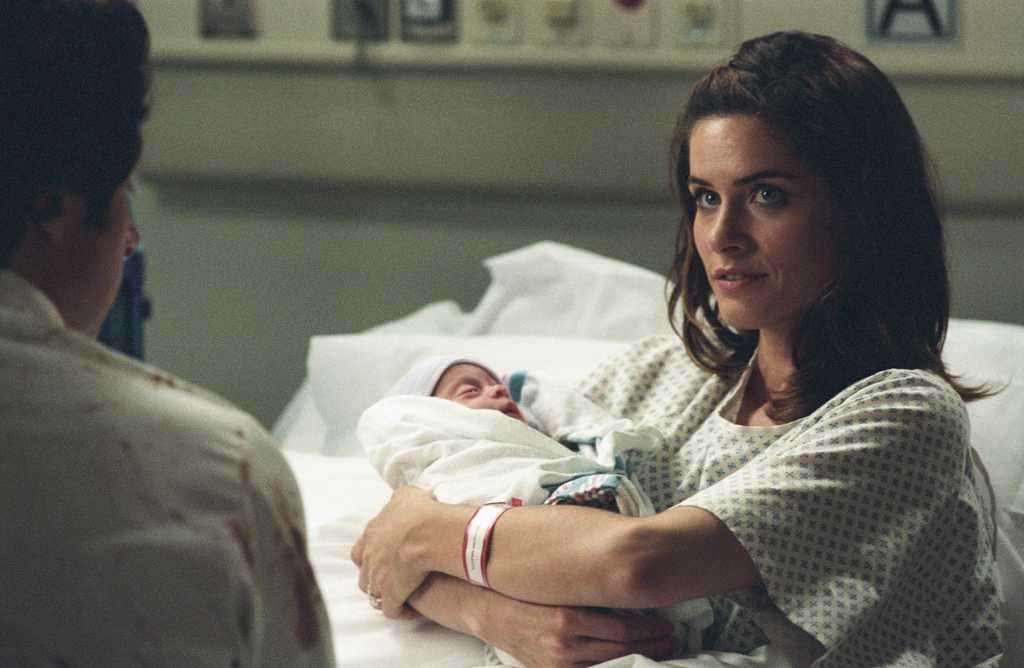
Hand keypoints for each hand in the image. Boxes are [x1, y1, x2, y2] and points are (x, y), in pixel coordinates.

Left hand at [350, 485, 439, 617]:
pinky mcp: (392, 594)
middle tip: (392, 575)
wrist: (427, 531)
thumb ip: (400, 498)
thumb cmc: (419, 511)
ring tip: (400, 593)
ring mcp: (378, 578)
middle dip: (376, 575)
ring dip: (384, 594)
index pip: (360, 549)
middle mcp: (370, 557)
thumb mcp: (406, 494)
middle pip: (364, 573)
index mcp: (372, 534)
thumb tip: (401, 497)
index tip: (384, 556)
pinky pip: (391, 610)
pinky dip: (400, 611)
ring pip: (373, 593)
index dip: (371, 554)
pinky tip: (411, 609)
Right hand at [479, 595, 677, 667]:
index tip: (668, 624)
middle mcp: (563, 646)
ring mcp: (556, 664)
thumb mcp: (558, 581)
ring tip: (658, 649)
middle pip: (621, 651)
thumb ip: (591, 587)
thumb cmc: (524, 586)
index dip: (651, 630)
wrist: (486, 608)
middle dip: (652, 646)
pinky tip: (626, 658)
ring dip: (638, 657)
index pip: (623, 631)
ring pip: (609, 665)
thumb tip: (629, 587)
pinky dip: (612, 666)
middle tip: (672, 637)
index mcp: (566, 617)